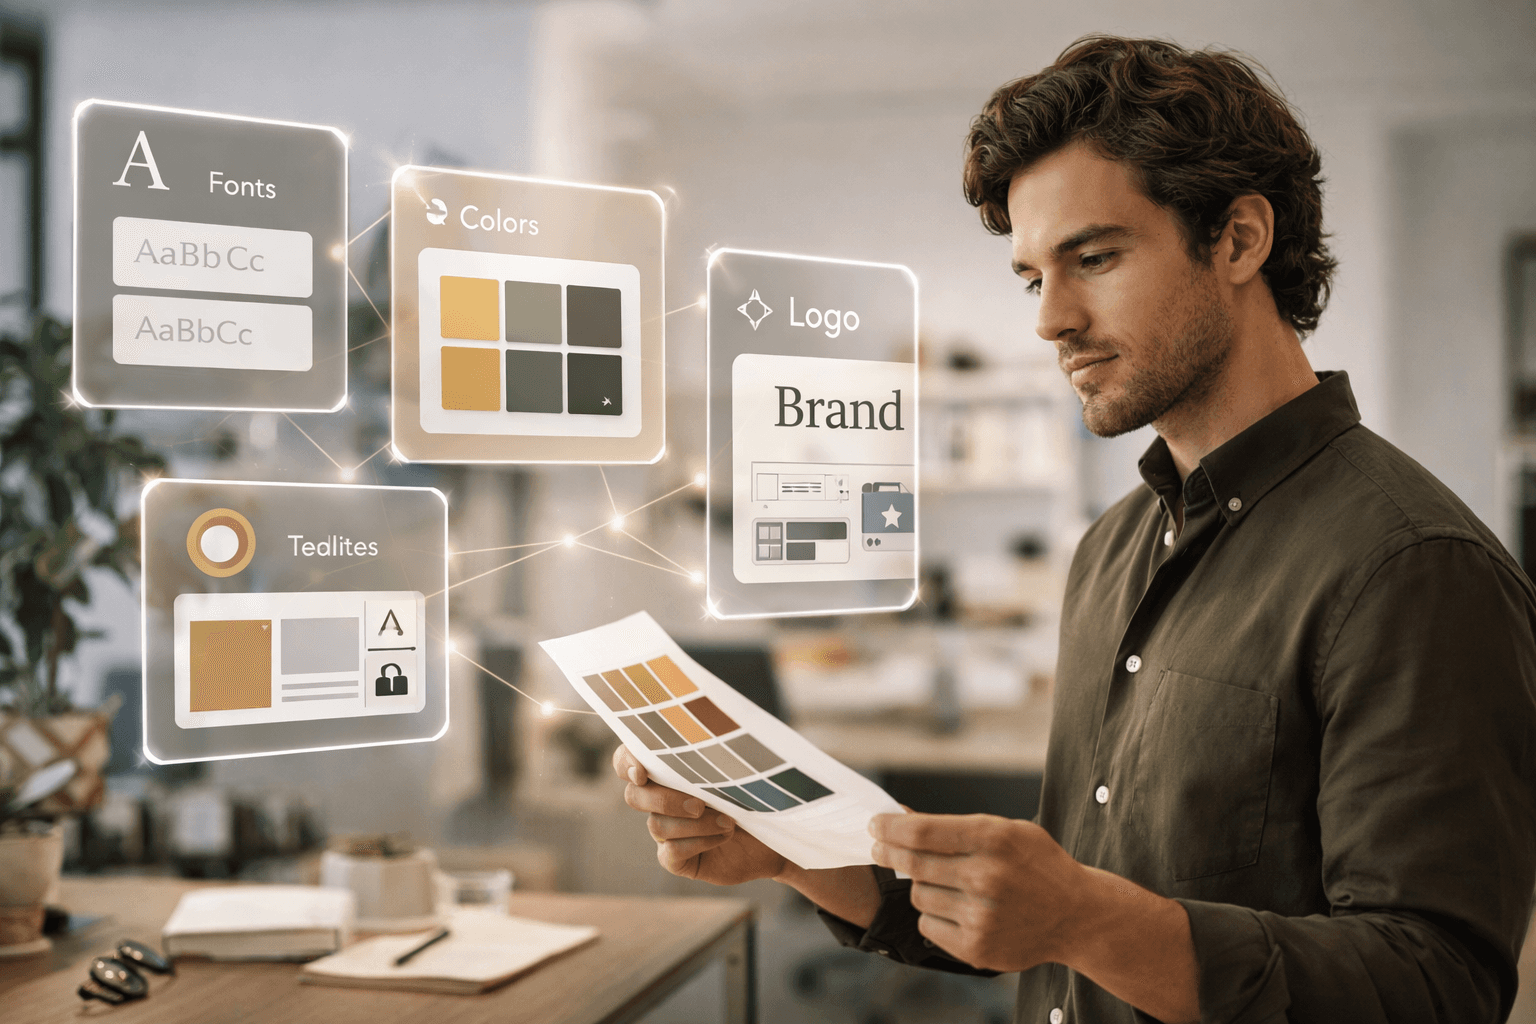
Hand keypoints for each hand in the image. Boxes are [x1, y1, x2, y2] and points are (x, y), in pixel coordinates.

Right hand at [612, 745, 786, 885]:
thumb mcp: (733, 770)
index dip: (626, 763)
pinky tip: (723, 836)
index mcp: (666, 772)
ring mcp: (665, 832)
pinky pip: (670, 853)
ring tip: (729, 821)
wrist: (772, 833)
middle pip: (634, 796)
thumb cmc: (752, 793)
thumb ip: (709, 756)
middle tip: (700, 804)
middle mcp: (658, 801)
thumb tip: (700, 738)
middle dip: (665, 799)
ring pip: (657, 825)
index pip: (625, 762)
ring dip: (696, 824)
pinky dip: (698, 843)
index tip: (641, 772)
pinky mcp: (676, 859)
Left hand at [869, 811, 1088, 971]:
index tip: (874, 824)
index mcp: (994, 839)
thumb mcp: (1007, 830)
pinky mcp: (976, 948)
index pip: (922, 831)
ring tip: (949, 884)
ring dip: (922, 886)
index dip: (890, 827)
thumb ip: (957, 825)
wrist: (1077, 916)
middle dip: (889, 852)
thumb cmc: (1037, 865)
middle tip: (879, 848)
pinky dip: (933, 915)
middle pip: (913, 863)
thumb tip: (902, 818)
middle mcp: (986, 877)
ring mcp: (981, 916)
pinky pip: (927, 925)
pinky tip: (957, 909)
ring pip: (917, 894)